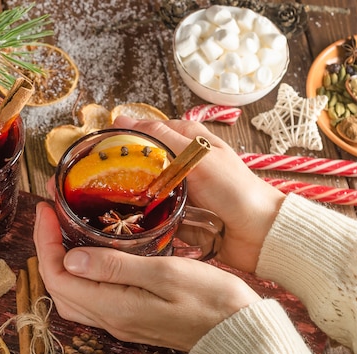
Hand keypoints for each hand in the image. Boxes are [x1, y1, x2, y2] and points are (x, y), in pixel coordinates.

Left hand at [33, 201, 260, 350]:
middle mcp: (112, 320)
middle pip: (58, 288)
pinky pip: (90, 299)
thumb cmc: (211, 299)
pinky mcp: (131, 319)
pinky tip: (88, 256)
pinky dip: (79, 276)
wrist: (239, 330)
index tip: (46, 210)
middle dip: (47, 249)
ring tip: (62, 232)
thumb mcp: (165, 274)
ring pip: (72, 296)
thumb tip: (71, 258)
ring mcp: (121, 323)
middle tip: (50, 216)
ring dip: (60, 264)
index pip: (58, 277)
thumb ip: (116, 267)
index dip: (45, 242)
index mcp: (115, 308)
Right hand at [112, 116, 285, 272]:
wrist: (258, 233)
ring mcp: (180, 190)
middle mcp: (183, 163)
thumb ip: (160, 138)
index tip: (98, 150)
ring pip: (145, 189)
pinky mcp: (180, 215)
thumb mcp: (195, 155)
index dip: (123, 139)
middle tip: (100, 181)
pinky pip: (154, 214)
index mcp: (188, 139)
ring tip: (109, 204)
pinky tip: (129, 222)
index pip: (147, 132)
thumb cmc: (233, 189)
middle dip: (124, 171)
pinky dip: (145, 217)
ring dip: (132, 197)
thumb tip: (122, 118)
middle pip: (143, 163)